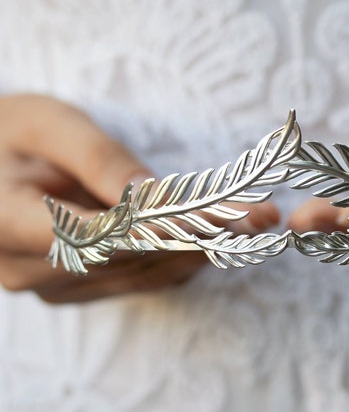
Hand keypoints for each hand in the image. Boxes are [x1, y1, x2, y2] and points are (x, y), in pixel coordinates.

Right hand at [0, 94, 278, 301]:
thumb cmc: (5, 131)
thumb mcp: (46, 123)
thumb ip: (97, 158)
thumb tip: (154, 197)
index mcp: (3, 222)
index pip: (103, 233)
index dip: (169, 227)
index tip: (228, 217)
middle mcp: (26, 269)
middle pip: (132, 258)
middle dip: (202, 236)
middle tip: (261, 218)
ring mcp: (50, 286)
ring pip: (140, 275)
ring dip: (199, 251)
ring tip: (251, 226)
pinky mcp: (71, 288)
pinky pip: (133, 281)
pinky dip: (176, 261)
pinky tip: (212, 243)